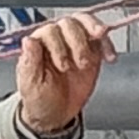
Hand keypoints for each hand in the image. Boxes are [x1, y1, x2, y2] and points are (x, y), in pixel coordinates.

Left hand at [12, 10, 111, 138]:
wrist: (55, 114)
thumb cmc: (39, 98)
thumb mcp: (30, 85)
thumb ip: (29, 62)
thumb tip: (28, 40)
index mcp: (39, 44)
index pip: (50, 31)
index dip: (58, 45)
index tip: (63, 66)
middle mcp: (57, 39)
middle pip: (69, 24)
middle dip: (77, 43)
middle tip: (80, 64)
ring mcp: (75, 43)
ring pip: (85, 24)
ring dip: (93, 35)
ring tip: (95, 53)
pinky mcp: (91, 50)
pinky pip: (101, 39)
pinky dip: (108, 45)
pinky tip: (109, 57)